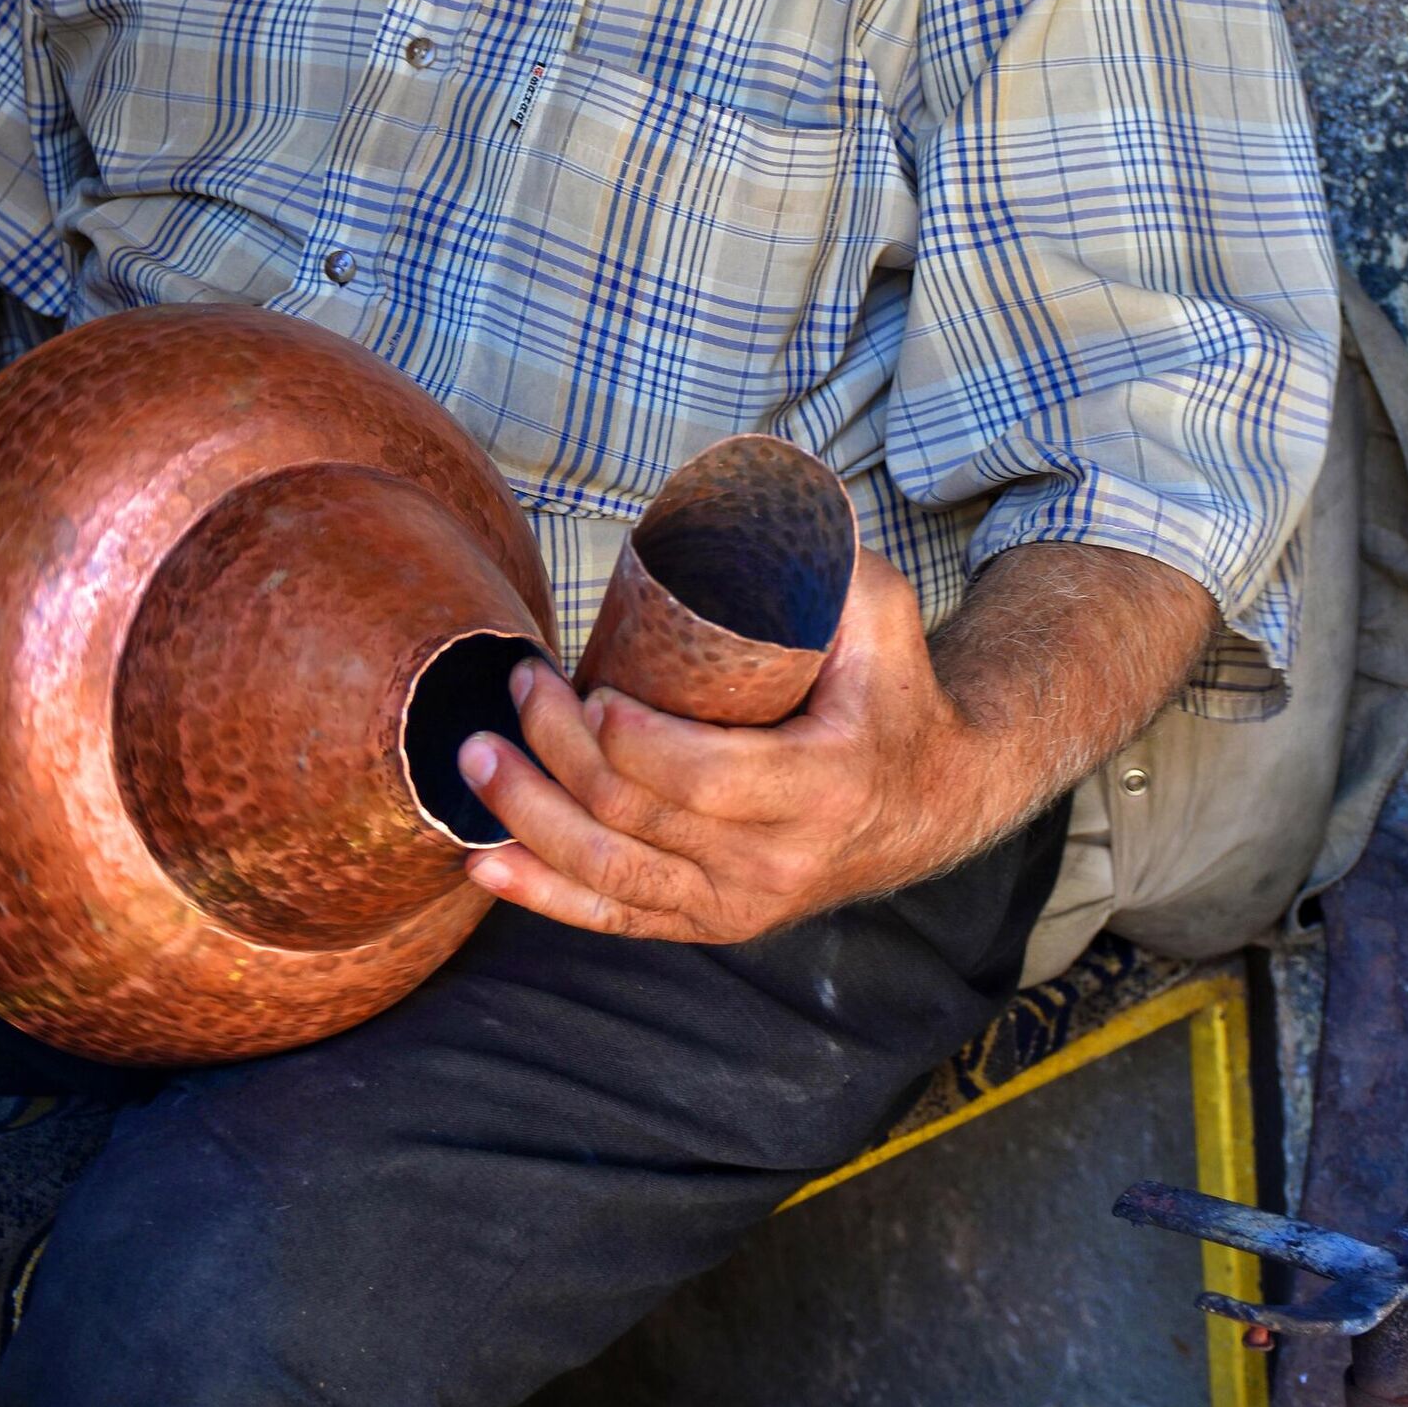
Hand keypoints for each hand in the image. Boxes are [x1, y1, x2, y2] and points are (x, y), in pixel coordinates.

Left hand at [456, 549, 993, 941]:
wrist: (931, 796)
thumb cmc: (889, 686)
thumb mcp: (880, 609)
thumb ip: (823, 548)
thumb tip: (744, 485)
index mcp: (823, 787)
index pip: (704, 779)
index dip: (631, 743)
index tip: (586, 688)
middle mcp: (779, 863)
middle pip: (638, 819)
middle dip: (557, 754)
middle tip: (518, 687)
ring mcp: (743, 904)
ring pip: (613, 877)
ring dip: (530, 819)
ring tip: (476, 759)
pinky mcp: (714, 921)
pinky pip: (618, 919)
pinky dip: (545, 896)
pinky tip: (486, 865)